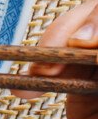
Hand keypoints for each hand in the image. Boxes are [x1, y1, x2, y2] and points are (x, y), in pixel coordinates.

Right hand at [14, 0, 97, 118]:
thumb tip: (90, 40)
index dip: (97, 24)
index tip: (81, 45)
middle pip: (97, 22)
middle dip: (75, 31)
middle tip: (56, 52)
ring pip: (76, 41)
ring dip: (50, 50)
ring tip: (35, 73)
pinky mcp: (84, 96)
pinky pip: (58, 68)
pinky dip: (38, 72)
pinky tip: (28, 86)